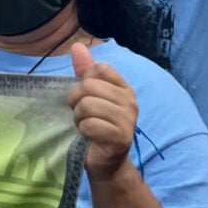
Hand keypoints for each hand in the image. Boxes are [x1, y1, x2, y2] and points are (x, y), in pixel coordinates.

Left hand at [67, 42, 137, 182]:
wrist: (104, 161)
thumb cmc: (95, 126)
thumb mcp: (89, 96)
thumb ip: (84, 71)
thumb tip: (77, 46)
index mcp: (124, 88)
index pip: (100, 69)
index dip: (84, 82)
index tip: (86, 97)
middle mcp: (130, 102)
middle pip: (89, 86)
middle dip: (77, 102)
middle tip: (81, 115)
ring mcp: (128, 120)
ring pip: (87, 105)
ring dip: (79, 118)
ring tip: (85, 126)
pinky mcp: (120, 138)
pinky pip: (90, 125)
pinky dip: (83, 131)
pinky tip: (89, 137)